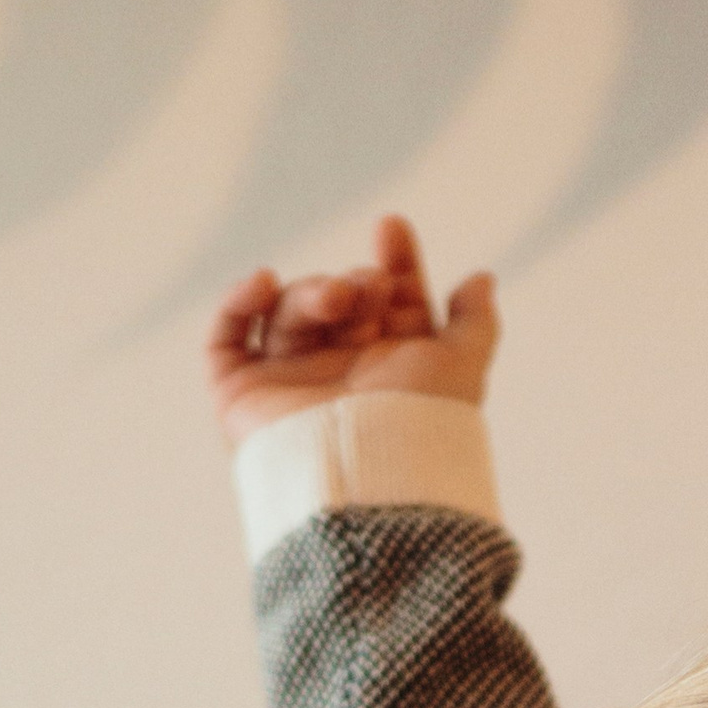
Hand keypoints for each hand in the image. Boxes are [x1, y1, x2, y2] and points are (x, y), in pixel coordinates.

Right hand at [206, 213, 496, 446]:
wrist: (368, 479)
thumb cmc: (421, 427)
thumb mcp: (461, 367)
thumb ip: (475, 322)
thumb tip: (482, 278)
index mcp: (394, 367)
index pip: (392, 300)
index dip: (395, 261)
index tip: (392, 227)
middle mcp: (342, 374)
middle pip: (340, 301)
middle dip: (356, 283)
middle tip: (369, 287)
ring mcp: (290, 384)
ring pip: (291, 311)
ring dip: (313, 293)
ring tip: (339, 299)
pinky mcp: (242, 396)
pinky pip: (226, 338)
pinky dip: (238, 303)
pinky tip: (263, 281)